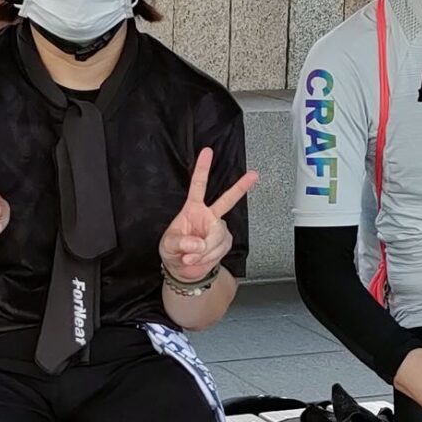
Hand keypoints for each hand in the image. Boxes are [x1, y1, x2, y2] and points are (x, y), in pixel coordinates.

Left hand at [159, 148, 258, 285]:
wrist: (183, 270)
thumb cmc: (174, 252)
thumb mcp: (168, 246)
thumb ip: (181, 243)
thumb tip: (198, 243)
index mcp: (192, 209)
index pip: (198, 185)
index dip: (202, 168)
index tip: (207, 152)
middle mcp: (208, 215)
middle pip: (227, 200)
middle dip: (241, 187)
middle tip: (253, 175)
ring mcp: (219, 229)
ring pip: (216, 236)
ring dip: (202, 251)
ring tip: (191, 257)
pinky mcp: (225, 242)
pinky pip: (219, 249)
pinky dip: (208, 257)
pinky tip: (201, 258)